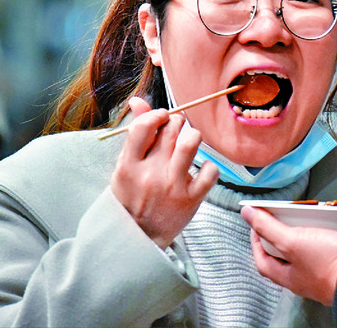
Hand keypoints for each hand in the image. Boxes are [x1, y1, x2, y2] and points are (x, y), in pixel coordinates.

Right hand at [110, 97, 217, 248]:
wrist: (139, 236)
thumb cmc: (133, 195)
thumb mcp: (126, 166)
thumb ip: (135, 133)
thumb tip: (138, 100)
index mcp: (129, 166)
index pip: (143, 126)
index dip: (155, 114)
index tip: (161, 117)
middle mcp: (151, 175)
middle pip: (170, 131)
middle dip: (177, 123)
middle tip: (176, 130)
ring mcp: (172, 187)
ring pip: (192, 142)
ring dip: (193, 136)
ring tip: (189, 142)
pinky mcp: (192, 199)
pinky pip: (210, 170)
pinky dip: (209, 166)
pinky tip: (200, 169)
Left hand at [240, 205, 336, 304]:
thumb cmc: (327, 263)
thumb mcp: (293, 242)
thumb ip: (268, 227)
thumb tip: (245, 213)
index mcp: (293, 276)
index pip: (265, 261)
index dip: (257, 242)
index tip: (257, 222)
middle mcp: (313, 277)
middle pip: (297, 255)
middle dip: (294, 234)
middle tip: (292, 214)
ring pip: (330, 249)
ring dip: (331, 230)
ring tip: (329, 212)